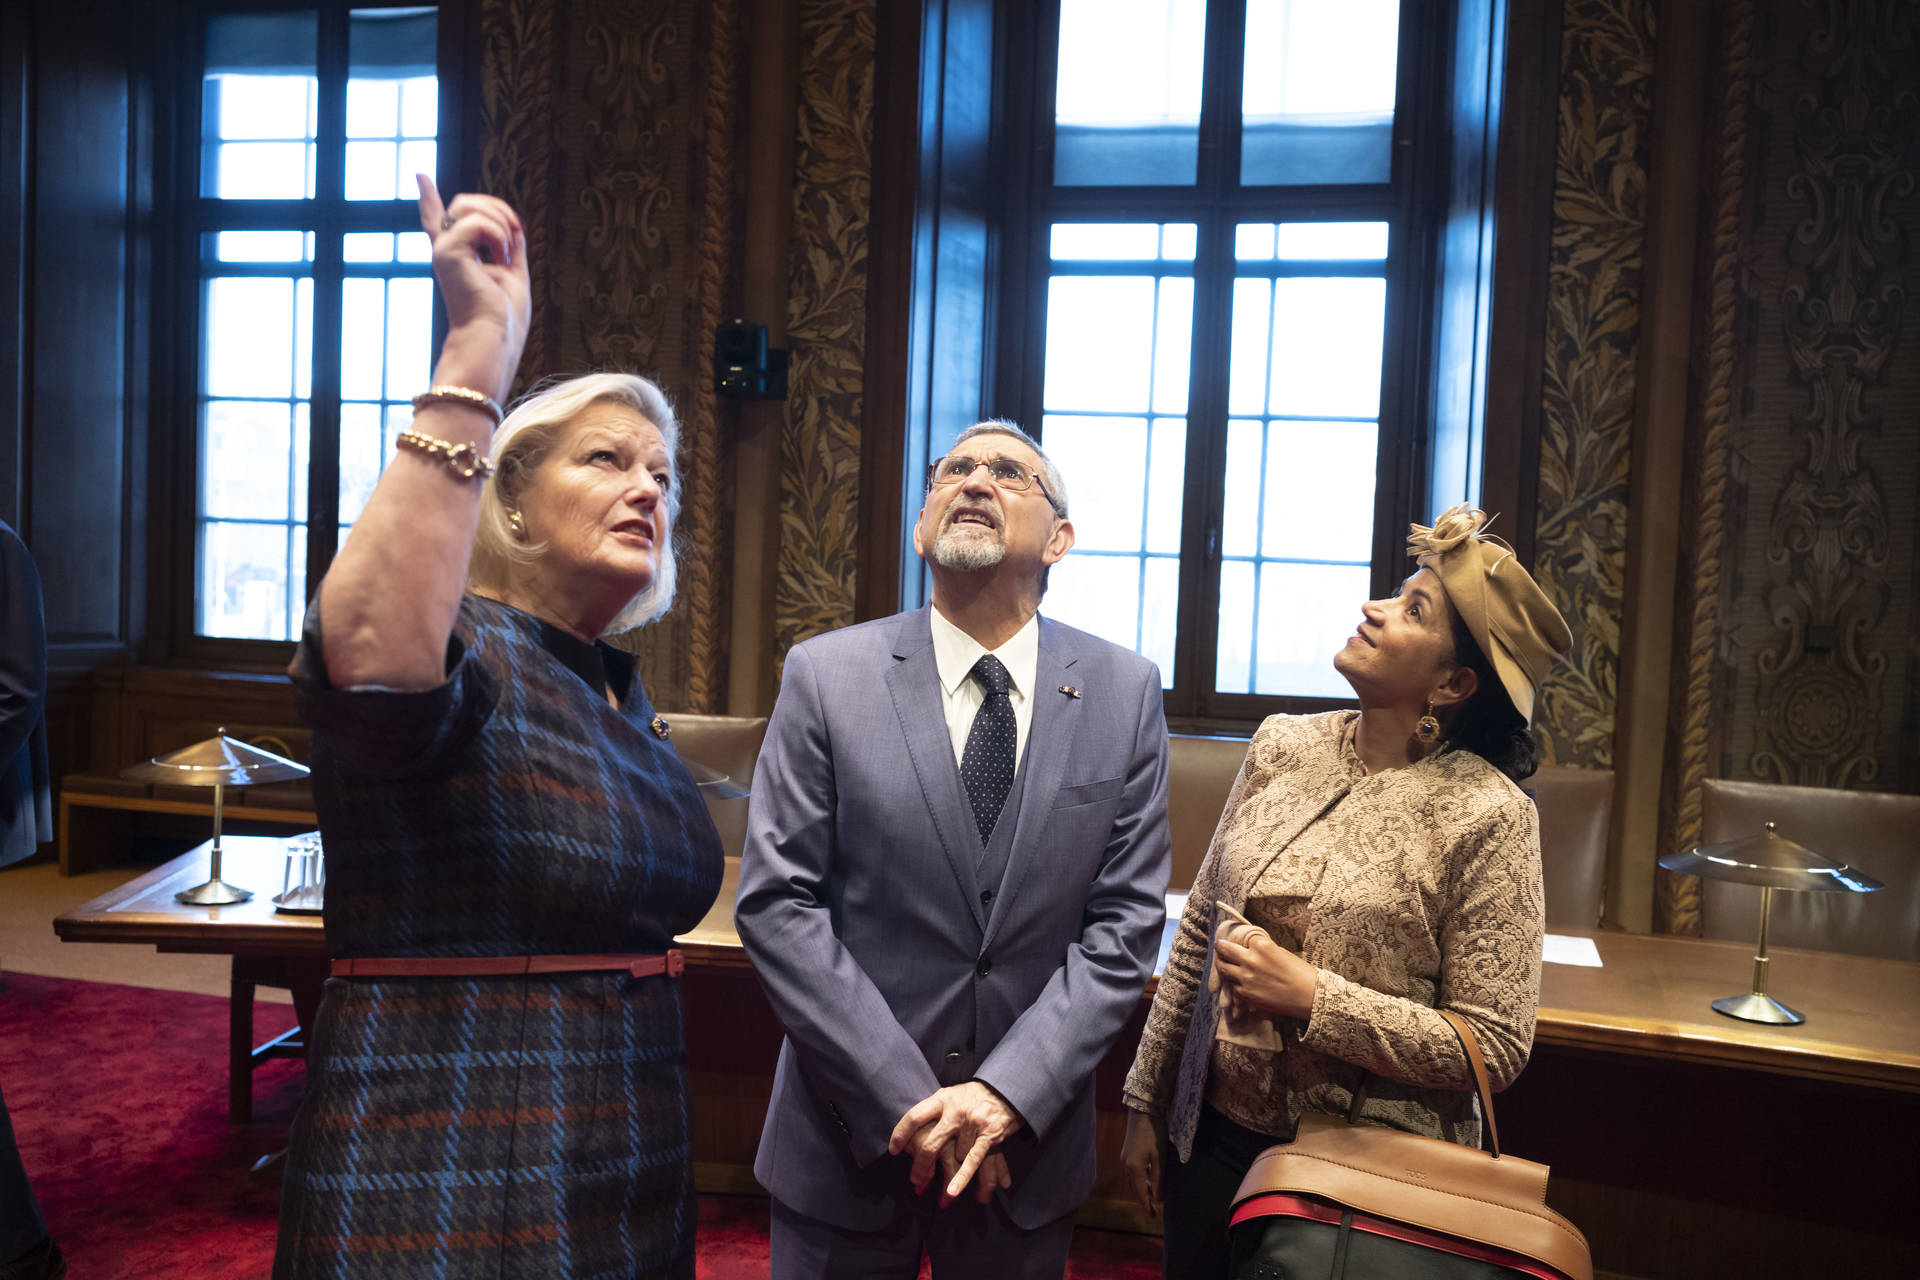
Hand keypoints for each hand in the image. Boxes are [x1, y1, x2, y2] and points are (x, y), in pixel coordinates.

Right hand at [416, 175, 530, 404]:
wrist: (493, 338)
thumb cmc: (504, 318)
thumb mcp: (513, 272)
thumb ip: (510, 245)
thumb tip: (514, 223)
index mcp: (459, 256)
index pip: (438, 220)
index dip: (429, 197)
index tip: (420, 175)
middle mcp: (445, 250)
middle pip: (464, 202)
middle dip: (498, 208)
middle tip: (516, 235)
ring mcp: (443, 250)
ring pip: (469, 205)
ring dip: (500, 222)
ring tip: (508, 253)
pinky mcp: (446, 252)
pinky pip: (477, 222)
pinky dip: (499, 236)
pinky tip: (503, 257)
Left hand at [889, 1081, 1024, 1206]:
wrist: (1006, 1089)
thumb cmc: (973, 1095)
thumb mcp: (950, 1094)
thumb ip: (934, 1111)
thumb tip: (912, 1136)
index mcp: (942, 1099)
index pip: (914, 1117)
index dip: (901, 1134)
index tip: (893, 1150)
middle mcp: (955, 1111)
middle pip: (929, 1143)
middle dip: (920, 1166)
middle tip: (914, 1181)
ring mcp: (971, 1123)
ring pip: (953, 1156)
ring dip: (948, 1175)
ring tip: (943, 1193)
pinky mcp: (988, 1136)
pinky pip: (972, 1162)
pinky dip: (961, 1179)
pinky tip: (951, 1192)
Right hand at [1119, 1109, 1169, 1215]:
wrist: (1142, 1110)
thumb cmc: (1154, 1132)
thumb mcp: (1159, 1156)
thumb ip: (1158, 1178)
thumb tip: (1158, 1198)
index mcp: (1134, 1168)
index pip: (1141, 1193)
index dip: (1147, 1205)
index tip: (1153, 1216)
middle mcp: (1126, 1165)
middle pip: (1134, 1188)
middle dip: (1143, 1199)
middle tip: (1153, 1209)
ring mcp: (1124, 1158)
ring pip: (1132, 1180)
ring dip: (1141, 1190)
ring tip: (1152, 1196)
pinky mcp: (1126, 1152)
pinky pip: (1131, 1172)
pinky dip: (1138, 1180)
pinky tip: (1146, 1179)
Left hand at [1214, 932, 1317, 1018]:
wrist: (1309, 996)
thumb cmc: (1300, 973)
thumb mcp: (1281, 952)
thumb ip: (1263, 950)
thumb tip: (1250, 949)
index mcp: (1261, 946)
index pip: (1240, 938)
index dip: (1236, 939)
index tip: (1230, 939)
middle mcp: (1250, 959)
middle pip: (1225, 950)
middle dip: (1221, 947)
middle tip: (1218, 946)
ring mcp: (1246, 978)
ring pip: (1224, 968)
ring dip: (1222, 964)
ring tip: (1222, 962)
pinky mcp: (1246, 994)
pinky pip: (1233, 985)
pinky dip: (1234, 982)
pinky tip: (1236, 981)